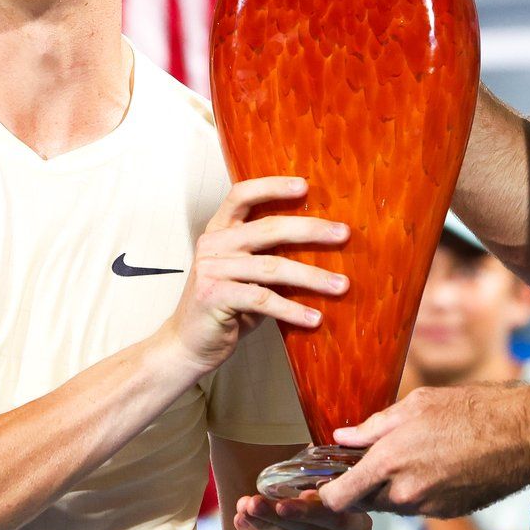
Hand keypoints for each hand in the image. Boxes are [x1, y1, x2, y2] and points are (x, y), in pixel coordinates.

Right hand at [159, 177, 347, 376]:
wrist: (187, 345)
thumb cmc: (225, 308)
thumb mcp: (245, 275)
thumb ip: (269, 257)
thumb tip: (321, 248)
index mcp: (219, 230)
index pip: (242, 195)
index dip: (272, 186)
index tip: (304, 185)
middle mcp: (214, 244)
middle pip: (268, 228)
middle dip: (310, 230)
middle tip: (342, 234)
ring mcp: (212, 269)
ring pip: (273, 266)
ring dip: (312, 276)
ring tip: (341, 285)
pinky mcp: (215, 296)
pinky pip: (263, 299)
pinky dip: (293, 310)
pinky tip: (314, 318)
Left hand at [233, 491, 372, 529]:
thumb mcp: (308, 512)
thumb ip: (291, 501)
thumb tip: (252, 500)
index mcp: (362, 524)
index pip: (336, 514)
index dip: (308, 507)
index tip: (283, 499)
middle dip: (280, 515)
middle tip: (253, 502)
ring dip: (266, 527)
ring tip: (242, 510)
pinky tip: (242, 525)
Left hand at [318, 382, 529, 516]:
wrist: (523, 434)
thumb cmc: (470, 409)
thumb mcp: (415, 404)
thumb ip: (373, 426)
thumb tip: (341, 437)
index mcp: (389, 462)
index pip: (339, 498)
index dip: (326, 494)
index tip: (324, 484)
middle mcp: (405, 493)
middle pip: (365, 503)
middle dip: (362, 486)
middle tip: (370, 462)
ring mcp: (429, 508)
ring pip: (393, 505)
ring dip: (391, 489)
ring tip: (411, 457)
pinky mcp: (449, 514)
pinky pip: (419, 508)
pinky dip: (418, 492)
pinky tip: (437, 466)